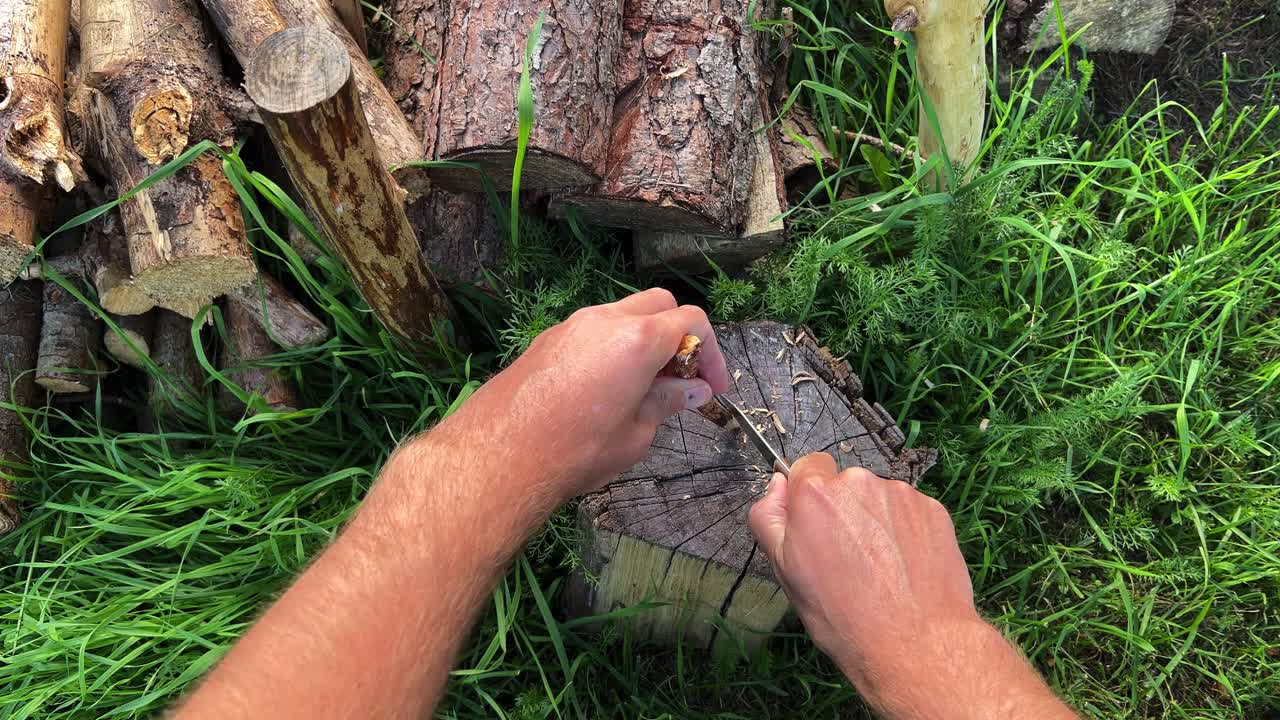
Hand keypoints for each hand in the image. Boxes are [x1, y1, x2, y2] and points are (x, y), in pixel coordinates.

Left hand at [449, 288, 729, 498]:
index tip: (712, 386)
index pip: (691, 322)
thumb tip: (693, 390)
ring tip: (647, 386)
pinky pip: (594, 330)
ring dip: (645, 339)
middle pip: (659, 305)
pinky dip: (614, 346)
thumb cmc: (575, 450)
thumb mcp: (636, 434)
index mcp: (638, 339)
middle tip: (684, 379)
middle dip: (680, 336)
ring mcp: (573, 325)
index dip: (711, 353)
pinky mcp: (548, 339)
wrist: (500, 455)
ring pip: (624, 314)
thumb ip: (668, 402)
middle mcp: (605, 320)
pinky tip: (610, 387)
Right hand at [748, 454, 1077, 718]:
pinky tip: (905, 567)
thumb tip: (777, 484)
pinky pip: (908, 511)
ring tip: (880, 567)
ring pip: (877, 497)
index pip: (805, 467)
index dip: (806, 498)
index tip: (815, 529)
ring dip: (875, 519)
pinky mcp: (933, 509)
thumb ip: (769, 519)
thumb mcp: (785, 572)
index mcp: (815, 493)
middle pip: (843, 484)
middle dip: (842, 510)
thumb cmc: (842, 615)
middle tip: (847, 558)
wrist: (915, 643)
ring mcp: (901, 494)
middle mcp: (858, 481)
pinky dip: (904, 530)